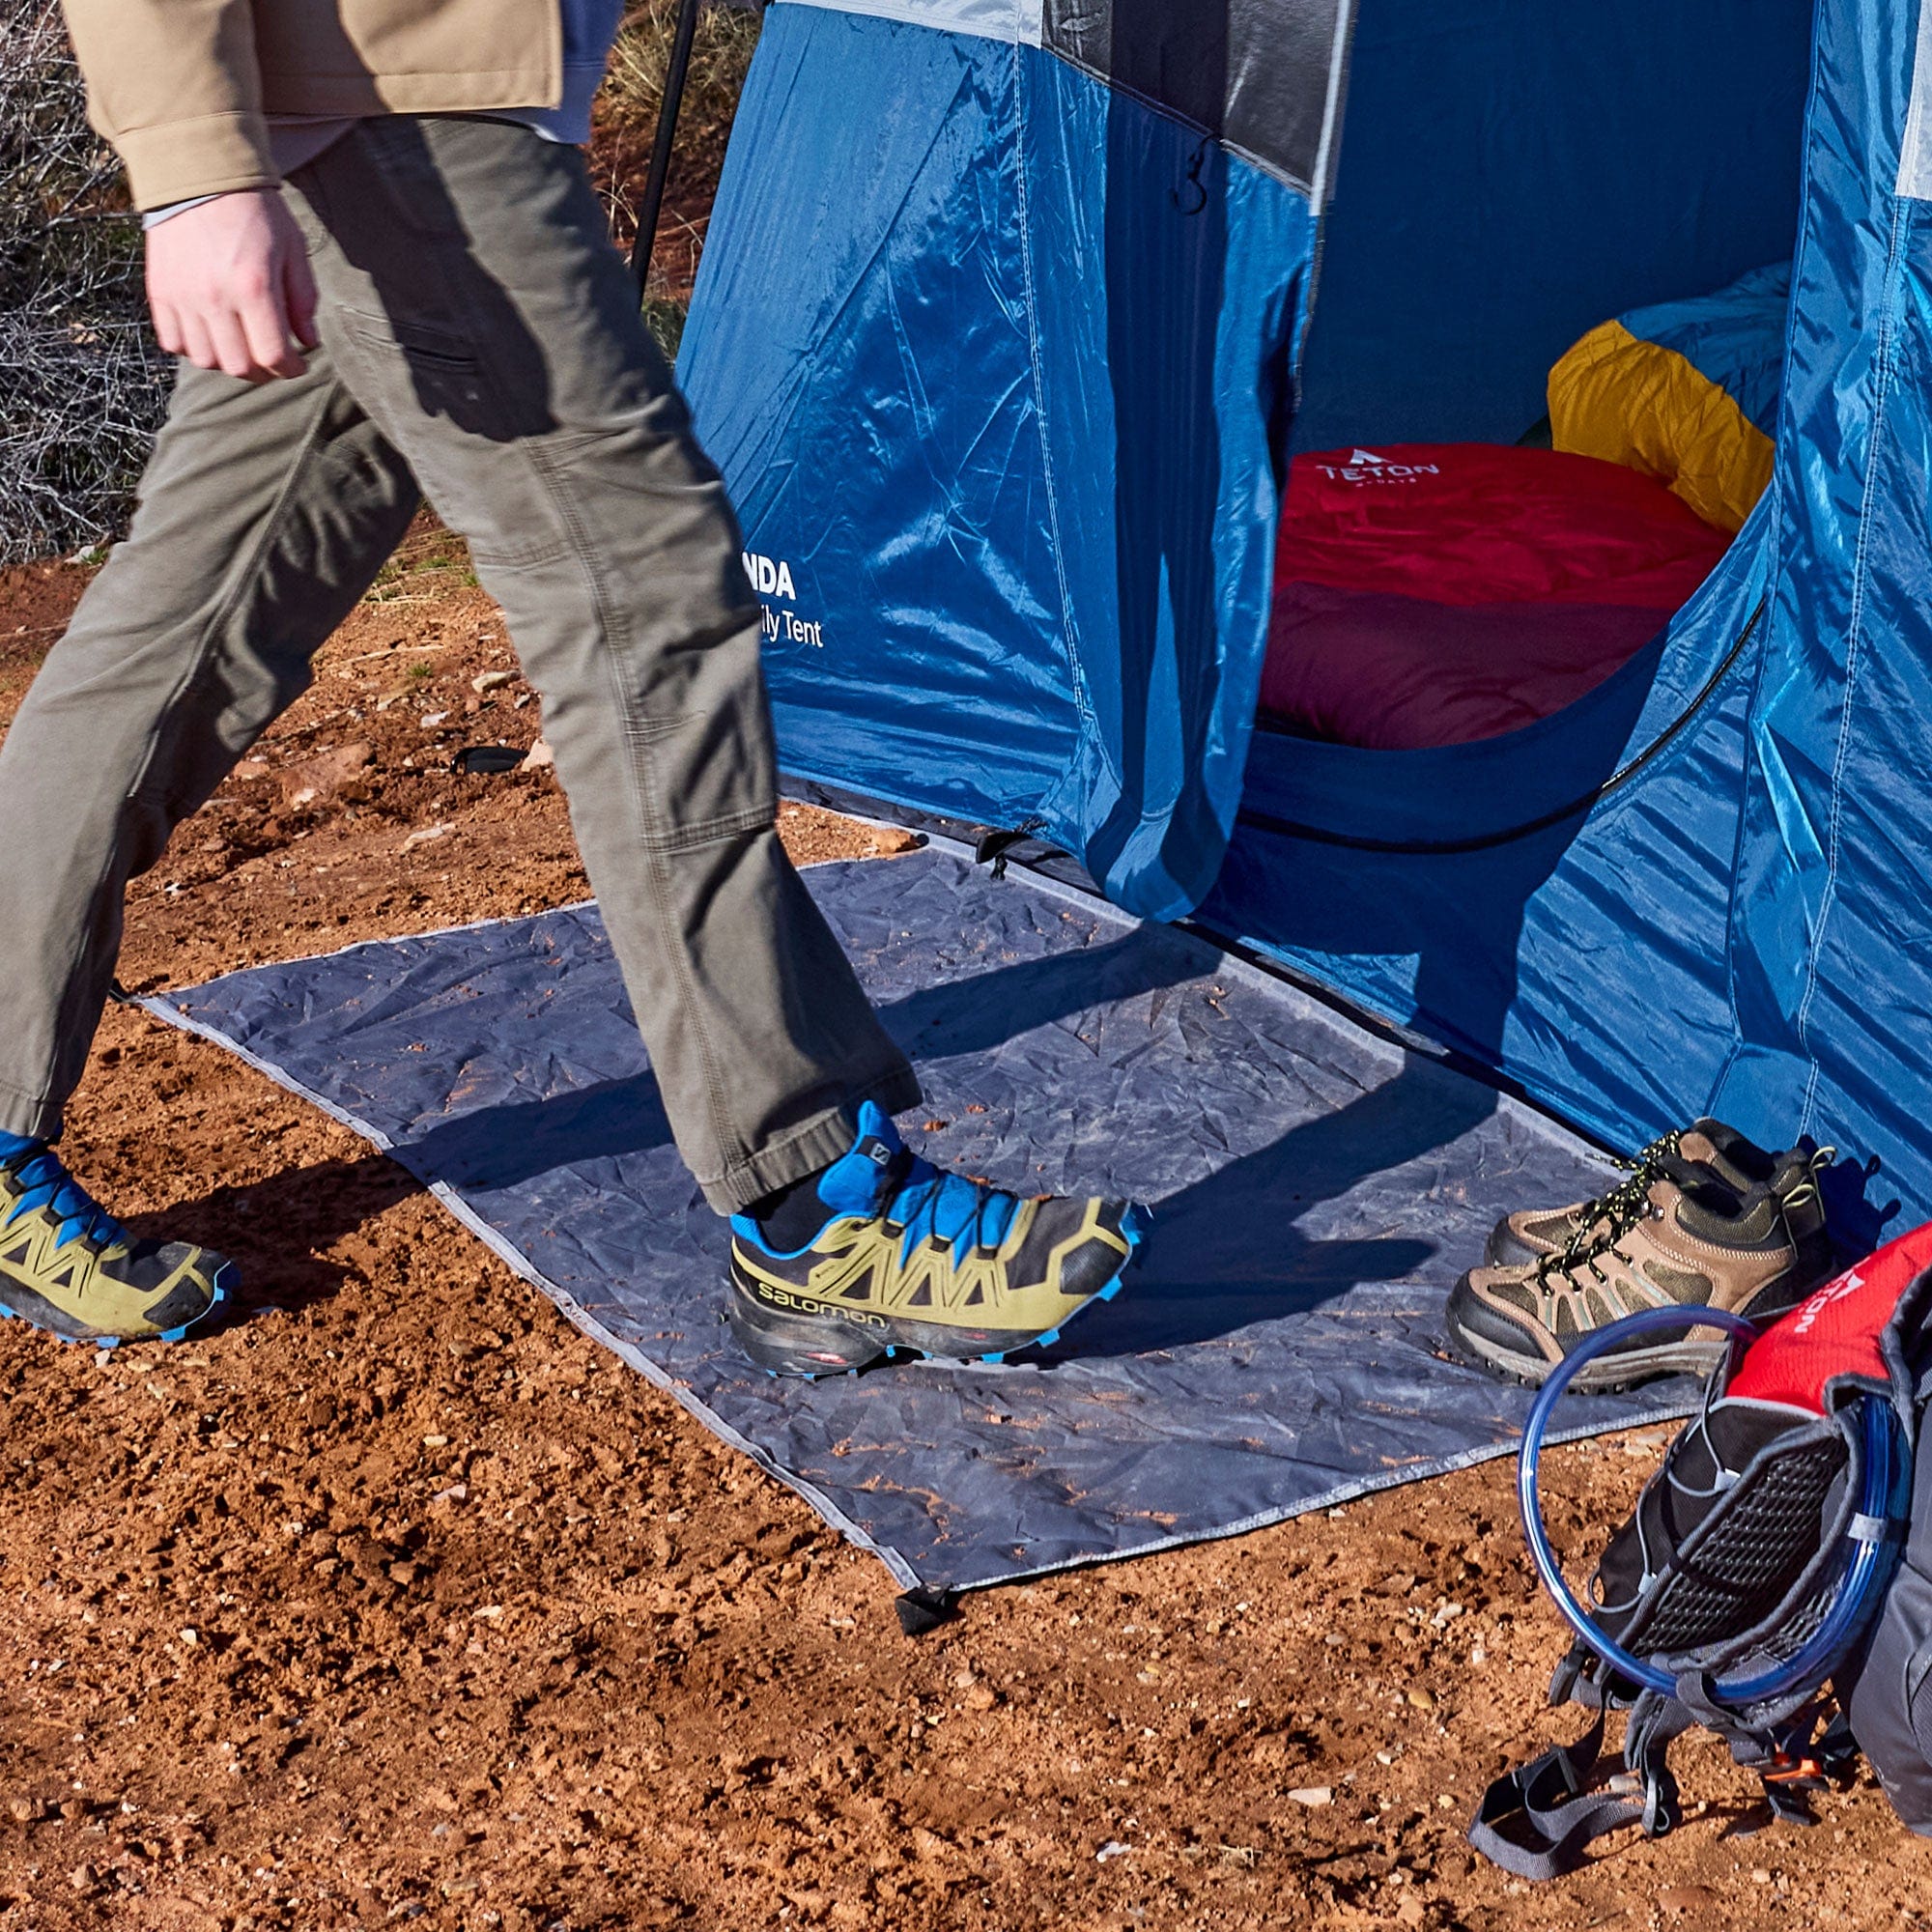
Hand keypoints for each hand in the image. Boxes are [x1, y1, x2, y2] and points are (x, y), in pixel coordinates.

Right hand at [145, 188, 319, 381]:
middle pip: (239, 366)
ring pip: (205, 359)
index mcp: (253, 287)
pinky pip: (172, 341)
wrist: (198, 172)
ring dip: (227, 362)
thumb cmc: (253, 210)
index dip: (290, 368)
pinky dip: (192, 348)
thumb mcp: (292, 249)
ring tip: (241, 347)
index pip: (273, 356)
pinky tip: (209, 335)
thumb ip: (303, 299)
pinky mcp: (160, 290)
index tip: (297, 363)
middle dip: (262, 371)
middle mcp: (215, 297)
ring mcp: (183, 296)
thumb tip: (309, 342)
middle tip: (271, 359)